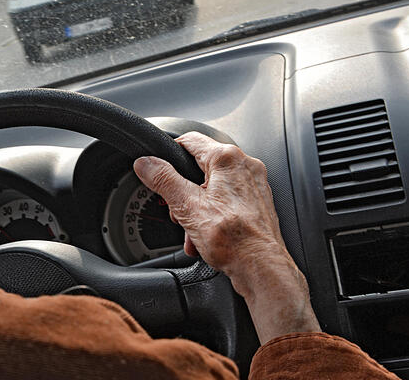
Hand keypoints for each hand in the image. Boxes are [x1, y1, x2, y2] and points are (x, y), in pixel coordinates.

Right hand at [133, 132, 283, 283]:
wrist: (262, 268)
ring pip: (213, 187)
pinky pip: (227, 201)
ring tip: (192, 229)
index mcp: (228, 159)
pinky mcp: (257, 203)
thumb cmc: (235, 240)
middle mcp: (245, 166)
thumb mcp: (187, 206)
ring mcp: (254, 185)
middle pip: (200, 167)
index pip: (189, 140)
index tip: (156, 169)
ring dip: (197, 207)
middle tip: (176, 209)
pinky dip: (213, 215)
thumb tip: (146, 163)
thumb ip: (163, 180)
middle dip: (183, 191)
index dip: (168, 154)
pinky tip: (206, 235)